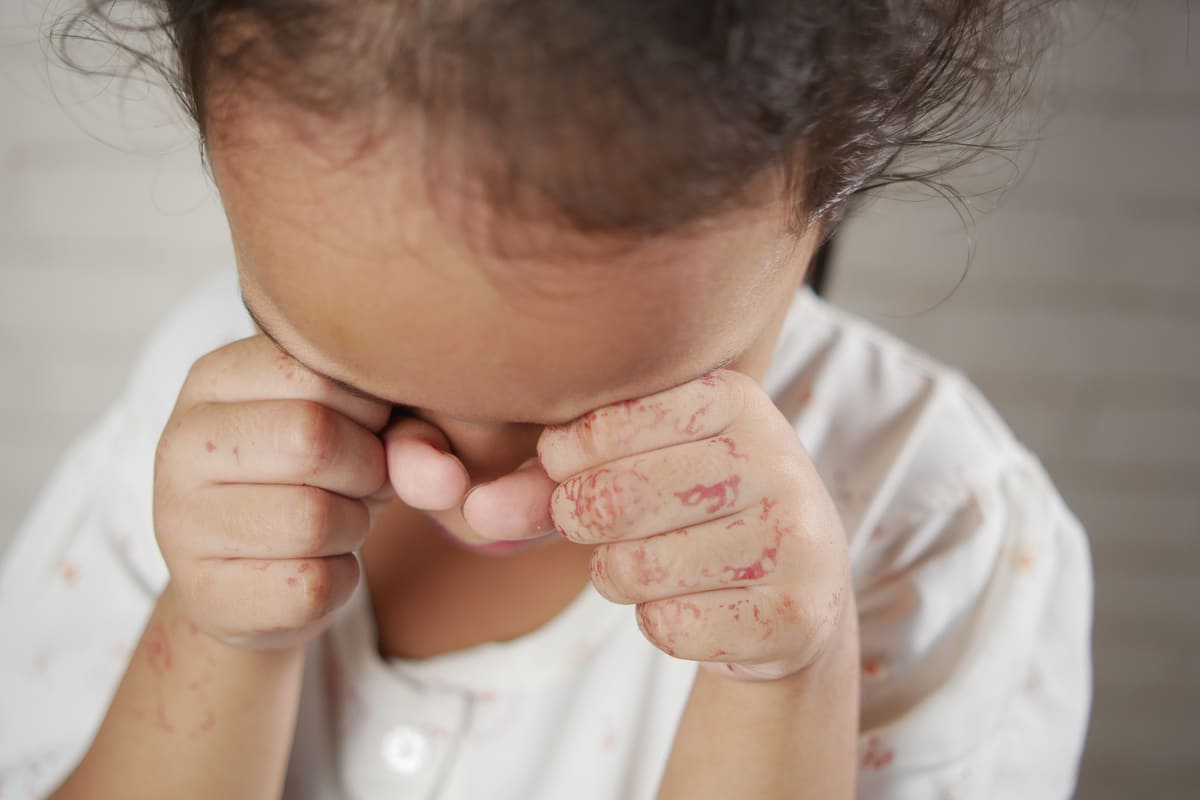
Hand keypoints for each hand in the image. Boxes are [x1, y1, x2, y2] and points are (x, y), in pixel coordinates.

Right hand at [153, 334, 399, 650]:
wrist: (253, 577)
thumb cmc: (318, 478)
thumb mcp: (359, 428)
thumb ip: (407, 426)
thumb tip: (447, 476)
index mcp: (214, 378)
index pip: (318, 370)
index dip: (371, 409)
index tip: (367, 427)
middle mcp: (179, 443)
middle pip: (314, 438)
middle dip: (365, 468)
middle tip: (356, 481)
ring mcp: (180, 524)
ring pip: (315, 519)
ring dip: (353, 527)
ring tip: (334, 521)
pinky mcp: (204, 596)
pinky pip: (313, 587)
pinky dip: (340, 580)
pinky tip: (314, 567)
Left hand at [537, 370, 851, 679]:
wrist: (799, 585)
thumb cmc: (691, 508)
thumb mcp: (630, 469)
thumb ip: (549, 480)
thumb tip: (474, 511)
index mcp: (734, 397)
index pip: (602, 429)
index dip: (563, 464)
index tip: (570, 473)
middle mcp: (776, 458)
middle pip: (614, 500)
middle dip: (580, 522)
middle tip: (593, 525)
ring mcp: (795, 537)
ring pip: (637, 569)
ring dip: (618, 576)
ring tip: (648, 562)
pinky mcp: (794, 612)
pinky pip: (670, 626)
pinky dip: (658, 622)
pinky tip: (691, 601)